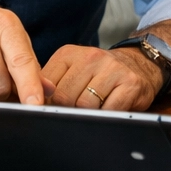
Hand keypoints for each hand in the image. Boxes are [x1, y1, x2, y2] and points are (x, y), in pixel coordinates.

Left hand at [42, 45, 161, 111]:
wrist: (139, 65)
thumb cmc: (99, 75)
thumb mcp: (72, 72)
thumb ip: (51, 86)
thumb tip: (31, 106)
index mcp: (68, 54)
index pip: (46, 85)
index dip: (47, 103)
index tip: (53, 110)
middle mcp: (90, 56)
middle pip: (64, 97)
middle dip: (68, 111)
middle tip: (77, 110)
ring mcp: (111, 68)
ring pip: (85, 105)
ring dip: (88, 114)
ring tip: (95, 108)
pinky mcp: (130, 83)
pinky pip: (108, 110)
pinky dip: (106, 116)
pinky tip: (109, 108)